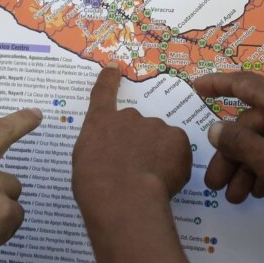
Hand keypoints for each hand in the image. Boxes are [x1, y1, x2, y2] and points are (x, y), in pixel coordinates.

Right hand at [73, 64, 191, 216]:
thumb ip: (100, 150)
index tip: (115, 67)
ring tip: (150, 180)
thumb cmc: (95, 186)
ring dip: (158, 154)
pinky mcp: (177, 138)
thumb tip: (113, 154)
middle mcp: (128, 117)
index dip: (109, 79)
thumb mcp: (85, 164)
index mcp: (100, 122)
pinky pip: (178, 151)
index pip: (103, 93)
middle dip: (139, 144)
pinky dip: (175, 163)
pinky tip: (164, 180)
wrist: (122, 195)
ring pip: (160, 140)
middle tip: (136, 170)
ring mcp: (154, 124)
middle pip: (138, 127)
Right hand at [192, 74, 263, 200]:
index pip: (243, 84)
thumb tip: (215, 129)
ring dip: (249, 166)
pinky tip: (259, 190)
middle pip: (252, 124)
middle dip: (232, 156)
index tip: (196, 87)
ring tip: (238, 196)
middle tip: (217, 184)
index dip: (216, 86)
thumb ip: (237, 142)